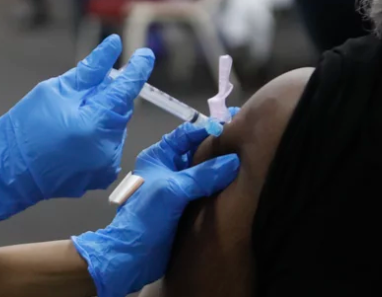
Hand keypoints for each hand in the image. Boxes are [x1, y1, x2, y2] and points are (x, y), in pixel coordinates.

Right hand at [0, 35, 152, 229]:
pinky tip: (72, 139)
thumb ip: (90, 70)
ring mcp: (104, 166)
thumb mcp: (55, 90)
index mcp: (96, 124)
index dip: (138, 69)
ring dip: (100, 118)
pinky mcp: (99, 177)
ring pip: (114, 128)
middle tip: (81, 94)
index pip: (127, 89)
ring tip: (69, 121)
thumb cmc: (25, 128)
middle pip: (120, 110)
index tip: (145, 55)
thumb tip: (113, 47)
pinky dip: (96, 137)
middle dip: (107, 97)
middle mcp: (107, 148)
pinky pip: (107, 147)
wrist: (6, 171)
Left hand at [71, 123, 240, 296]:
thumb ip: (203, 174)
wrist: (133, 255)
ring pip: (203, 172)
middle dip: (219, 149)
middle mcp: (168, 168)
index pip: (186, 134)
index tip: (234, 126)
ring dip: (221, 169)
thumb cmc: (146, 215)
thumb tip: (234, 161)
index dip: (207, 129)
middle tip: (246, 143)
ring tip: (248, 163)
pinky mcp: (185, 206)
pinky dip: (219, 188)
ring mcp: (177, 188)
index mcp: (158, 156)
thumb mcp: (174, 189)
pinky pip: (205, 191)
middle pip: (197, 152)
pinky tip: (239, 186)